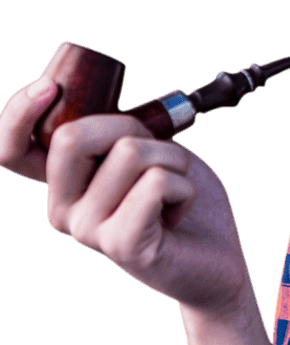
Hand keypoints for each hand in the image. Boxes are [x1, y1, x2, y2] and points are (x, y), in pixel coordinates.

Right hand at [0, 76, 250, 314]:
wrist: (215, 256)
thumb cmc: (179, 196)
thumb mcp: (145, 150)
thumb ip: (115, 132)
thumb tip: (96, 94)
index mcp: (63, 183)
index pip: (10, 150)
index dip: (18, 113)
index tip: (48, 87)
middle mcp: (63, 209)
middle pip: (74, 136)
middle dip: (131, 126)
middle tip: (158, 153)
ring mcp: (88, 230)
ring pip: (131, 152)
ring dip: (173, 158)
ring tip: (174, 188)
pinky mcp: (122, 245)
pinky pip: (157, 183)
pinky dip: (184, 185)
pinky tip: (179, 210)